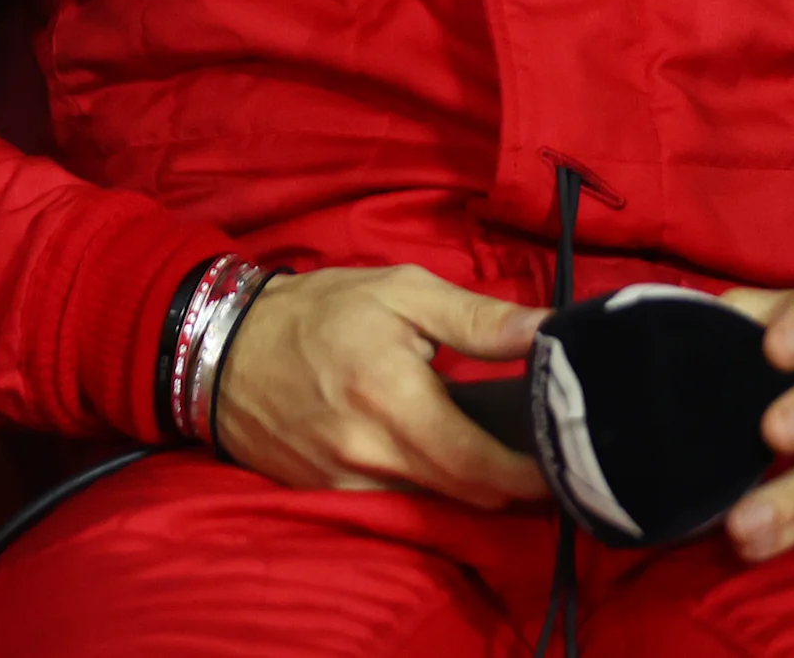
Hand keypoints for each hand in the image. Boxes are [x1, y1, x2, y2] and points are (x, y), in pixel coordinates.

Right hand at [208, 264, 548, 504]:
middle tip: (547, 451)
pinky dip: (426, 485)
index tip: (568, 458)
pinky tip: (442, 455)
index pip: (478, 465)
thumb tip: (547, 331)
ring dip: (469, 485)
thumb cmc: (322, 311)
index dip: (529, 474)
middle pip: (464, 493)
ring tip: (499, 450)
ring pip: (432, 501)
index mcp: (394, 399)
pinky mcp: (326, 494)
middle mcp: (369, 454)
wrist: (225, 347)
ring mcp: (344, 482)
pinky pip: (395, 500)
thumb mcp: (403, 292)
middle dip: (511, 482)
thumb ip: (478, 318)